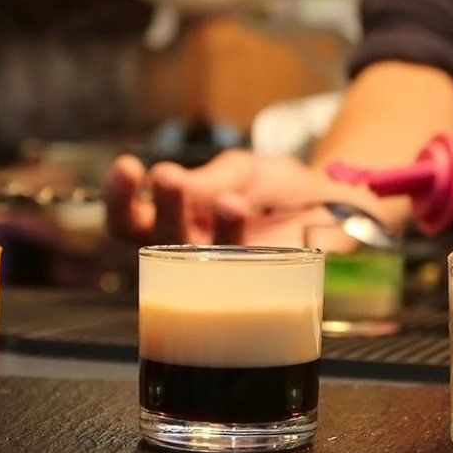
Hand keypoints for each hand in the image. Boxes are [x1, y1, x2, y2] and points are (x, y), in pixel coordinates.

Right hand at [102, 149, 381, 249]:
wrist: (334, 203)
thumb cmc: (278, 188)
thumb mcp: (242, 169)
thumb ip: (211, 177)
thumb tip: (168, 180)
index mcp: (176, 218)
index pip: (127, 217)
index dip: (117, 197)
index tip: (128, 166)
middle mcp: (188, 250)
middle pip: (149, 240)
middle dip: (159, 206)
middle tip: (168, 178)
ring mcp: (220, 272)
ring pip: (190, 260)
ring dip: (205, 227)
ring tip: (225, 198)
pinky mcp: (256, 286)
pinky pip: (236, 272)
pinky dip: (237, 238)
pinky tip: (241, 211)